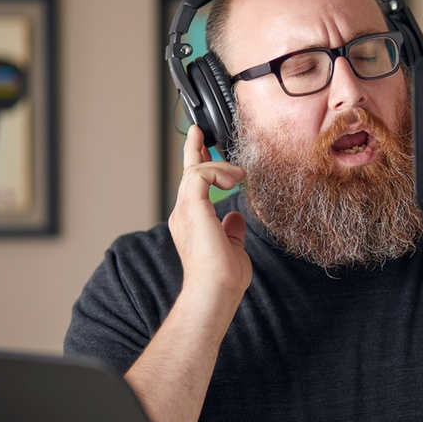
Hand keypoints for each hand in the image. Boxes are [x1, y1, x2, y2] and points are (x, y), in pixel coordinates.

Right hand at [168, 125, 251, 298]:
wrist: (216, 290)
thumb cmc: (223, 276)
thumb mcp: (231, 245)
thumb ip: (231, 228)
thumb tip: (235, 216)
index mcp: (191, 222)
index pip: (192, 186)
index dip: (199, 164)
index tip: (204, 147)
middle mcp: (183, 214)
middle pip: (188, 173)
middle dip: (195, 150)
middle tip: (200, 132)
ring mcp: (185, 211)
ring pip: (195, 171)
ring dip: (218, 165)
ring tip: (238, 173)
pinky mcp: (193, 208)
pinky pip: (201, 175)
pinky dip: (219, 171)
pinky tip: (234, 179)